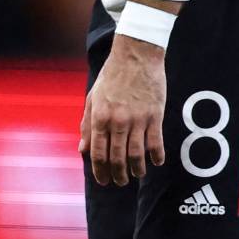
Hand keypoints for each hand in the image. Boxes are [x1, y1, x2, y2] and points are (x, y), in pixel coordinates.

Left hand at [80, 35, 167, 185]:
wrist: (136, 55)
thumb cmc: (111, 76)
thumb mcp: (92, 98)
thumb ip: (87, 125)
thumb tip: (82, 149)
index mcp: (100, 117)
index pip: (98, 153)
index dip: (100, 171)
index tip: (103, 181)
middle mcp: (118, 121)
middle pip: (117, 158)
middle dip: (118, 175)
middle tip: (120, 182)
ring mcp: (138, 119)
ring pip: (137, 154)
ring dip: (137, 169)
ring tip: (137, 175)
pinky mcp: (155, 115)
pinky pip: (156, 142)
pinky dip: (156, 156)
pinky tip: (156, 162)